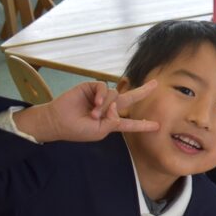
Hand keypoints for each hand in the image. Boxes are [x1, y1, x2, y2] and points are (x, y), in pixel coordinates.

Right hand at [13, 80, 158, 143]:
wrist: (58, 121)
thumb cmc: (77, 130)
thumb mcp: (99, 131)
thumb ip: (113, 122)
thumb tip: (118, 107)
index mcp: (111, 122)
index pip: (130, 123)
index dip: (143, 125)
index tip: (157, 126)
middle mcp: (109, 107)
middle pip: (130, 99)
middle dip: (143, 91)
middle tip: (156, 84)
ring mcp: (100, 97)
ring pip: (115, 95)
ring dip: (105, 106)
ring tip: (93, 114)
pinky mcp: (92, 88)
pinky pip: (105, 87)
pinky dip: (102, 95)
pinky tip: (95, 103)